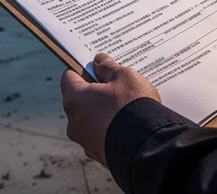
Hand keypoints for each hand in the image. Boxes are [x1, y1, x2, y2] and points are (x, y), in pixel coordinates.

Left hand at [61, 53, 160, 167]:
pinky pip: (101, 136)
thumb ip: (108, 67)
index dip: (82, 70)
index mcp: (75, 99)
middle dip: (96, 92)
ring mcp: (85, 142)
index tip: (97, 67)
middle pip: (80, 100)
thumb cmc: (132, 106)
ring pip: (90, 120)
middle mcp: (74, 122)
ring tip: (126, 107)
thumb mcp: (124, 76)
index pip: (69, 78)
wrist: (147, 147)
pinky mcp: (99, 155)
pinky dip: (110, 129)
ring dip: (103, 112)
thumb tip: (98, 61)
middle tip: (116, 86)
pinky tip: (128, 125)